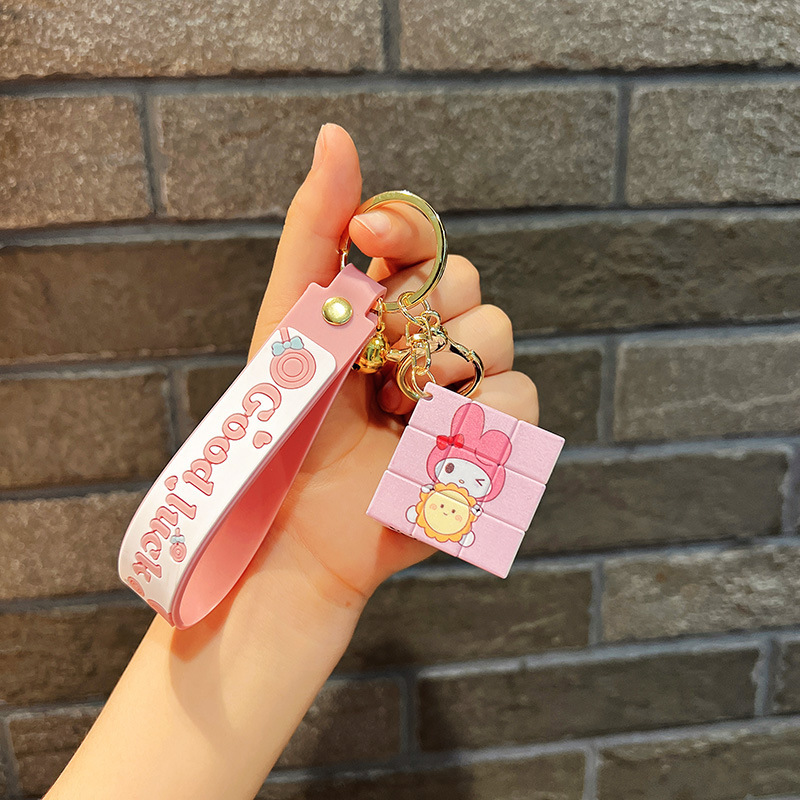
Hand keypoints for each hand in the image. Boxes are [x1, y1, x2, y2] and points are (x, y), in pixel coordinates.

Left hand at [243, 123, 538, 610]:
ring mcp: (465, 389)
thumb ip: (316, 231)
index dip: (406, 229)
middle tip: (368, 369)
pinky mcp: (493, 440)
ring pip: (496, 336)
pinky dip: (473, 421)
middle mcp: (430, 340)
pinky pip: (518, 398)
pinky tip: (428, 447)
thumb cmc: (285, 428)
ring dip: (436, 375)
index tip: (371, 238)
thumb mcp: (291, 321)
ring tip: (392, 417)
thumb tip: (336, 132)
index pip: (425, 236)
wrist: (295, 528)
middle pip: (466, 282)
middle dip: (416, 319)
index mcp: (384, 309)